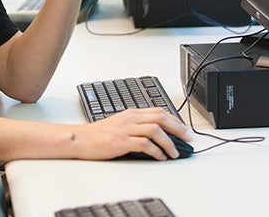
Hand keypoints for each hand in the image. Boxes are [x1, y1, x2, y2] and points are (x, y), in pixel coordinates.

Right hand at [75, 108, 192, 160]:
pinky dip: (156, 151)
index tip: (183, 128)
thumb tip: (155, 133)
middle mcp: (131, 118)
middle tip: (187, 138)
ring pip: (155, 130)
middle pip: (160, 117)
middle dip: (177, 128)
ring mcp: (127, 129)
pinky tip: (160, 157)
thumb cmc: (99, 134)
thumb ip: (136, 124)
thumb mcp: (120, 123)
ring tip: (174, 153)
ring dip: (169, 142)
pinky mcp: (122, 141)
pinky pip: (145, 144)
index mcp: (131, 113)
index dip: (174, 119)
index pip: (158, 111)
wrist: (82, 139)